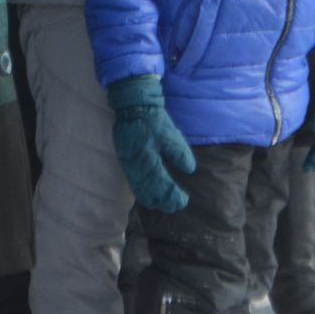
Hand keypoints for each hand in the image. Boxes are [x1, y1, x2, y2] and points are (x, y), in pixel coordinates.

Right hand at [107, 76, 196, 212]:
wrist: (133, 106)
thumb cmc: (154, 120)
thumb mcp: (171, 134)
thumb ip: (180, 153)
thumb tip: (190, 170)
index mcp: (149, 159)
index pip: (161, 185)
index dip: (172, 195)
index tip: (183, 201)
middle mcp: (137, 166)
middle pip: (149, 192)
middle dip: (163, 201)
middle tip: (176, 206)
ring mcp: (129, 165)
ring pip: (140, 190)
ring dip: (152, 199)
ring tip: (164, 205)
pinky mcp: (125, 161)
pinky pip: (133, 183)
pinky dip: (142, 192)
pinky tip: (149, 196)